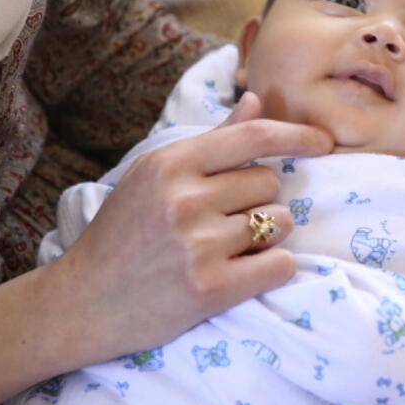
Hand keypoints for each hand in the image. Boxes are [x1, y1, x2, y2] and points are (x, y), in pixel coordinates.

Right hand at [0, 92, 331, 404]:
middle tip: (223, 221)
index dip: (296, 135)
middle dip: (259, 200)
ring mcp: (198, 245)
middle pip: (270, 183)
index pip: (252, 136)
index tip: (324, 142)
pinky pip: (280, 265)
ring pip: (279, 223)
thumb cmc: (122, 235)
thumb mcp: (154, 176)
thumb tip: (255, 101)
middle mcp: (185, 199)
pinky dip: (271, 269)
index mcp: (171, 164)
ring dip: (266, 235)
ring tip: (226, 248)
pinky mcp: (211, 289)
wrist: (80, 303)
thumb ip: (211, 141)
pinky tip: (241, 273)